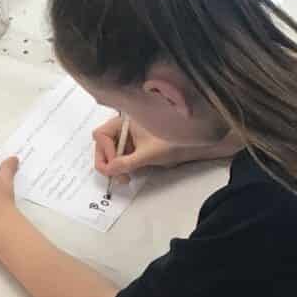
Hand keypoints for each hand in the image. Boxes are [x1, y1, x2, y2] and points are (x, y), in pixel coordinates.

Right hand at [93, 114, 238, 183]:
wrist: (195, 143)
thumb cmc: (174, 141)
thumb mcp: (148, 155)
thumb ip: (126, 163)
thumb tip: (109, 170)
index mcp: (126, 120)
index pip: (101, 135)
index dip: (105, 152)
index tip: (115, 166)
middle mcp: (125, 125)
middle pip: (102, 142)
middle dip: (107, 160)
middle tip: (117, 176)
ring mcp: (130, 134)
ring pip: (111, 149)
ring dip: (114, 164)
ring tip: (125, 177)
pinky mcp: (136, 144)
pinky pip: (121, 153)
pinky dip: (122, 164)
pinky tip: (130, 172)